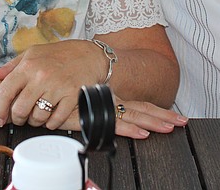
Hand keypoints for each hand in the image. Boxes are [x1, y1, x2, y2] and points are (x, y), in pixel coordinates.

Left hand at [0, 40, 107, 128]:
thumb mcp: (33, 53)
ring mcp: (57, 87)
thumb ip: (12, 65)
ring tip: (38, 115)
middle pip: (20, 109)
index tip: (0, 117)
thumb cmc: (60, 53)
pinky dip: (51, 123)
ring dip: (35, 121)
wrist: (90, 55)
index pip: (5, 92)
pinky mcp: (72, 96)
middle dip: (18, 118)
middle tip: (21, 117)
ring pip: (37, 117)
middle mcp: (41, 76)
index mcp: (29, 65)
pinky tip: (52, 117)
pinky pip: (56, 120)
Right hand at [39, 99, 186, 138]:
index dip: (156, 110)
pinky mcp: (90, 117)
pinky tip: (142, 133)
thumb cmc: (54, 92)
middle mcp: (108, 102)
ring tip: (171, 127)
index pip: (137, 105)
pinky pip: (114, 124)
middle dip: (162, 116)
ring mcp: (101, 109)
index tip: (175, 117)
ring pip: (133, 116)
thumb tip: (97, 103)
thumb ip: (86, 99)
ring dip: (153, 121)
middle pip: (141, 109)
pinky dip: (129, 129)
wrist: (36, 85)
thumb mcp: (75, 97)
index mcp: (108, 98)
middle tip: (182, 121)